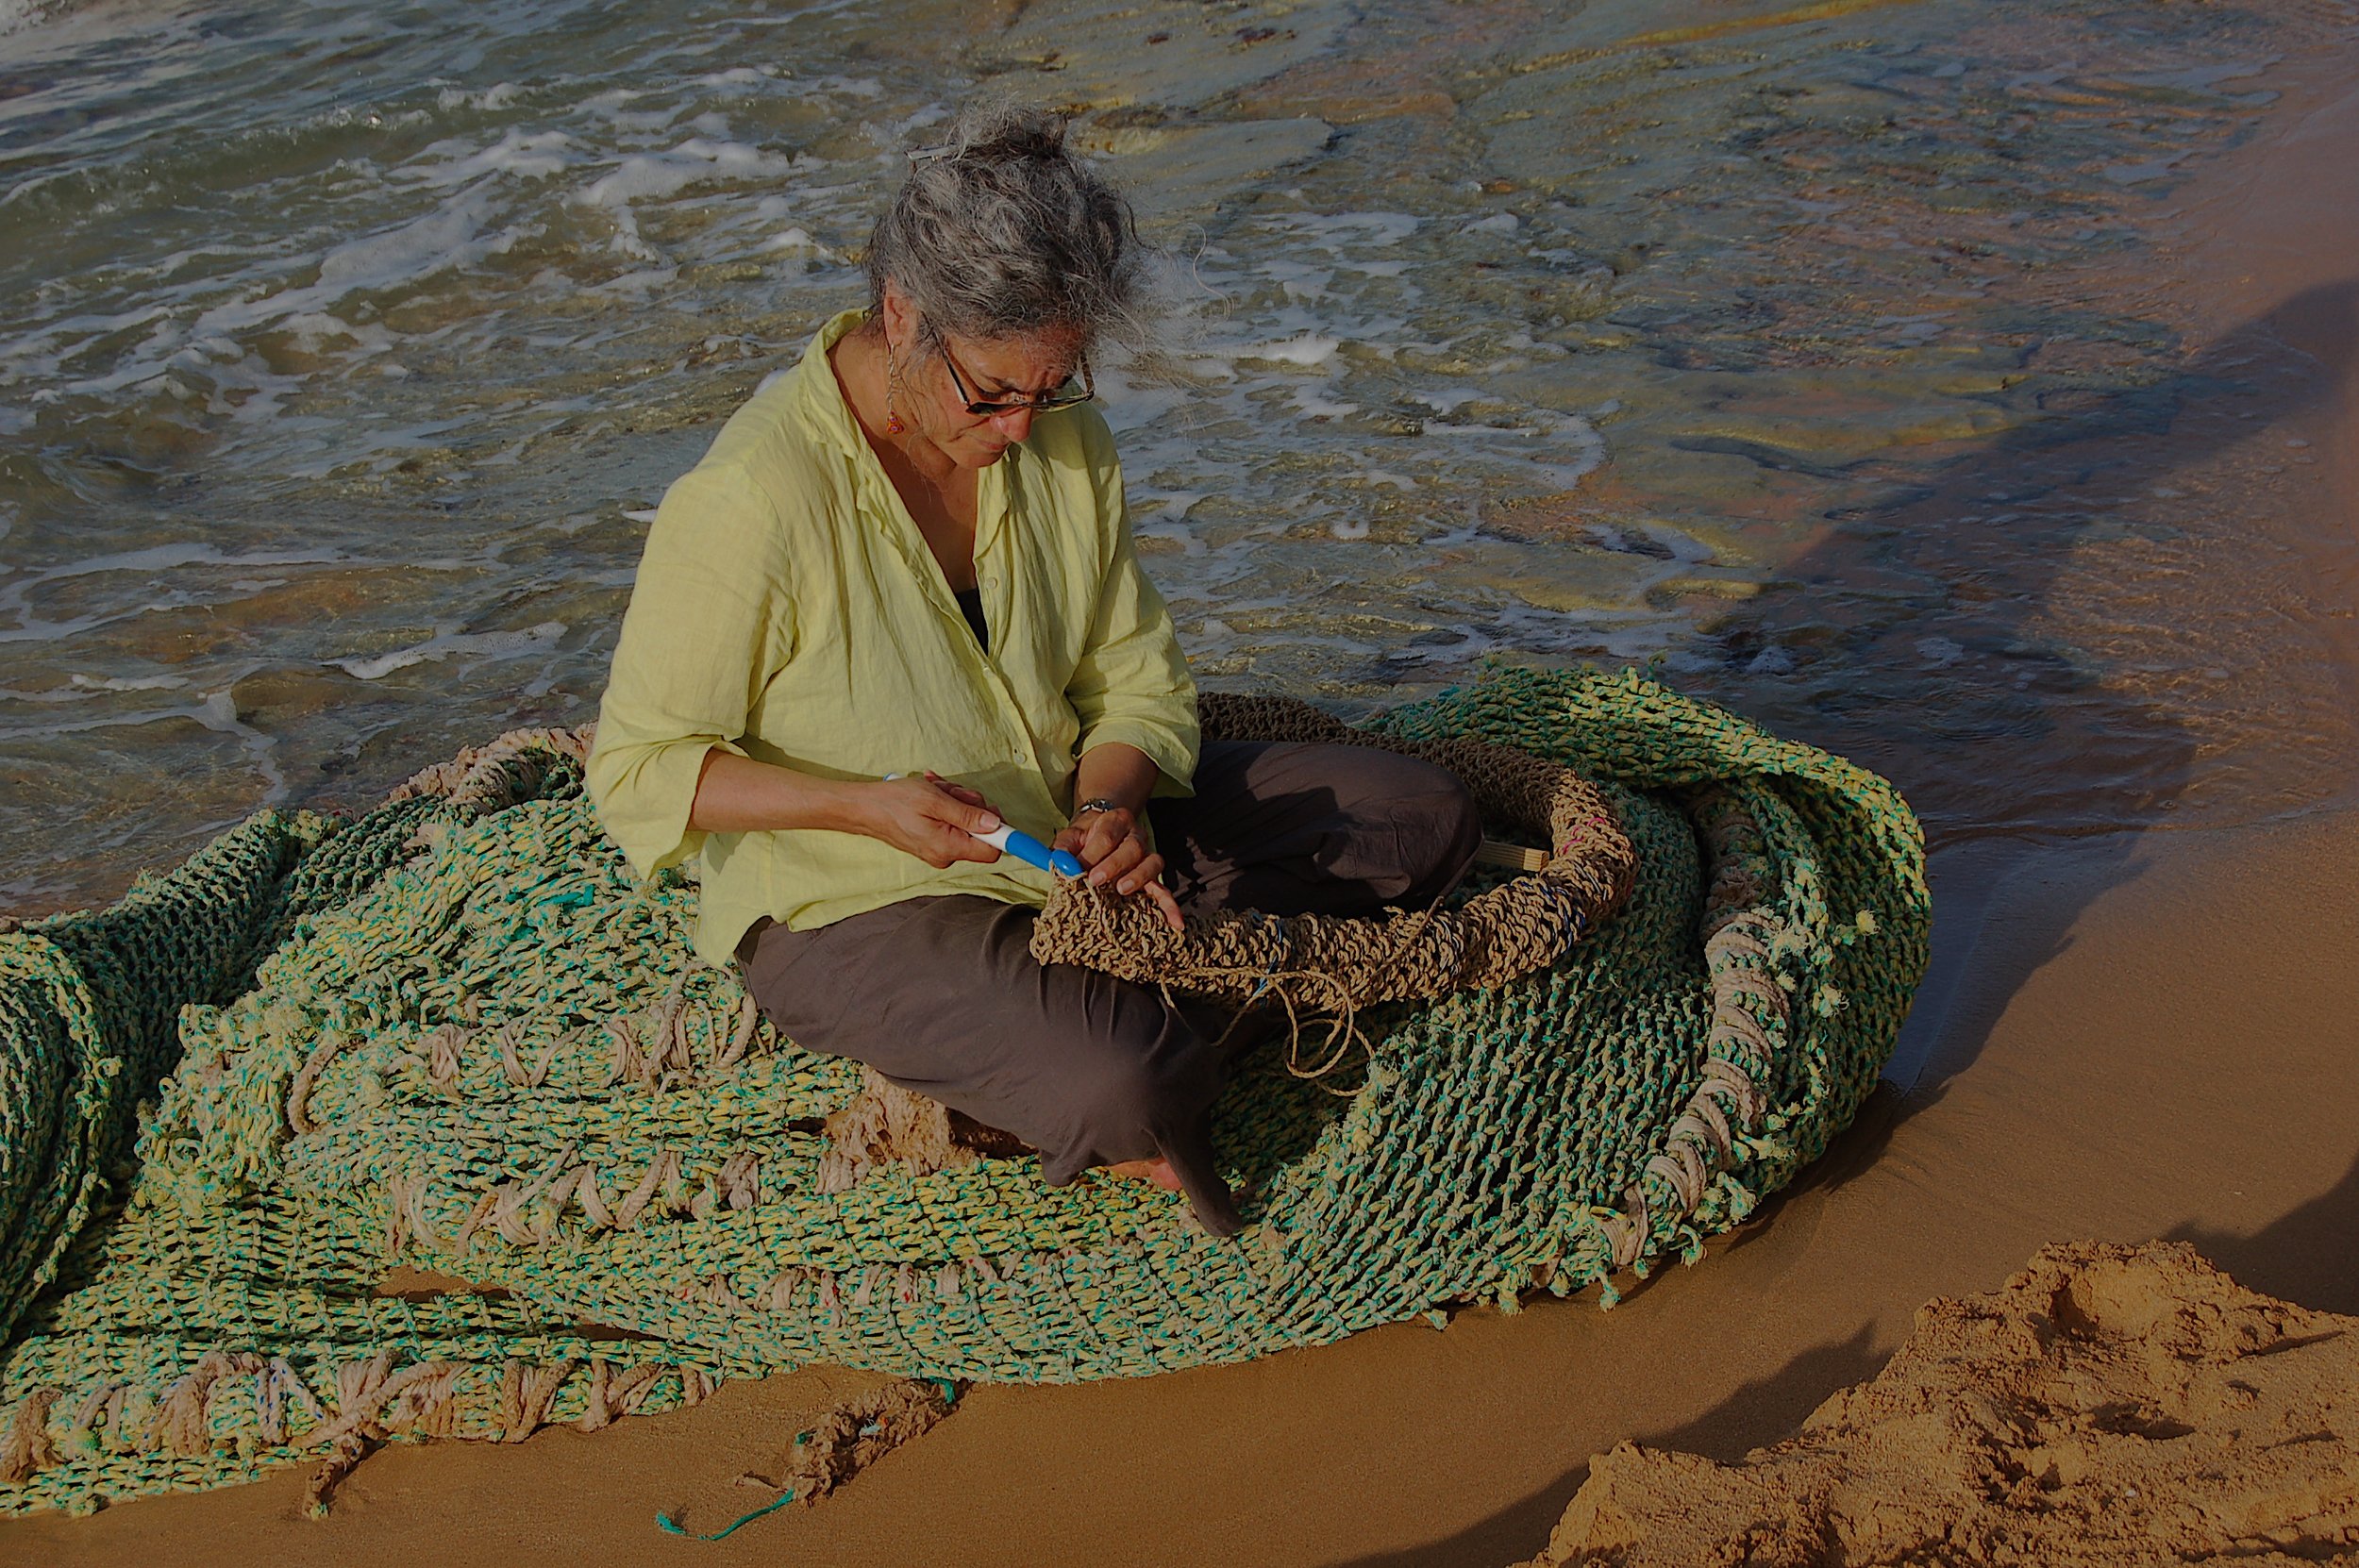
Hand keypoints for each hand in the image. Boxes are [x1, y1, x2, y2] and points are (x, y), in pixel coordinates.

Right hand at [861, 774, 1005, 868]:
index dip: (1000, 830)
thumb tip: (995, 824)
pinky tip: (931, 794)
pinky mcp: (932, 841)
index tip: (992, 809)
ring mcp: (938, 849)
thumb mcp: (936, 801)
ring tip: (935, 790)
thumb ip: (968, 814)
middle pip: (979, 832)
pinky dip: (945, 805)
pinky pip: (950, 822)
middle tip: (952, 791)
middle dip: (970, 805)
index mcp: (949, 847)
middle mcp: (946, 854)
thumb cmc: (895, 802)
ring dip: (955, 800)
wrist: (864, 808)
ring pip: (965, 822)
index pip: (992, 850)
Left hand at [1053, 805, 1182, 931]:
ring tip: (1122, 890)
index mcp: (1116, 821)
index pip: (1107, 836)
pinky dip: (1169, 906)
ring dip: (1138, 878)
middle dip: (1114, 865)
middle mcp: (1136, 836)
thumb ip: (1063, 848)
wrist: (1103, 833)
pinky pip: (1164, 890)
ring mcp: (1147, 856)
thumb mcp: (1070, 837)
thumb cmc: (1085, 839)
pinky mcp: (1152, 878)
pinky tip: (1175, 922)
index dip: (1093, 853)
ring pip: (1152, 864)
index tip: (1080, 869)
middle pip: (1132, 848)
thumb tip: (1060, 863)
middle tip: (1094, 881)